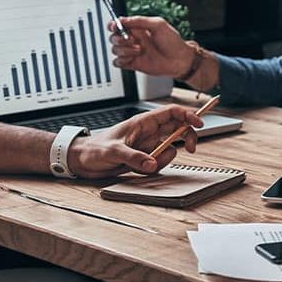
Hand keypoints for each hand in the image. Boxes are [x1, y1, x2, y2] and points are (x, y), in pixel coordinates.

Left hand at [67, 105, 202, 177]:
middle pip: (177, 128)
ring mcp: (147, 145)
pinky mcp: (144, 158)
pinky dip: (154, 168)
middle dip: (187, 137)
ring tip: (147, 164)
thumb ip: (133, 157)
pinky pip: (159, 162)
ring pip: (170, 148)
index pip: (171, 112)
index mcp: (142, 122)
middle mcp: (148, 132)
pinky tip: (139, 169)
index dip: (188, 115)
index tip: (199, 124)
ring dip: (164, 158)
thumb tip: (151, 163)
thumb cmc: (94, 149)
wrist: (82, 161)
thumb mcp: (113, 152)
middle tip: (190, 148)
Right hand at [108, 16, 191, 77]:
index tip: (115, 26)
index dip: (114, 25)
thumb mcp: (158, 25)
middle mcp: (134, 40)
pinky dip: (121, 60)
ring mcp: (132, 52)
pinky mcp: (133, 64)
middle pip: (114, 37)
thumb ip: (140, 21)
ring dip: (124, 50)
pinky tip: (132, 58)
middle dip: (119, 38)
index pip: (119, 24)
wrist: (179, 61)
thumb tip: (123, 19)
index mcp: (139, 28)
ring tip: (139, 50)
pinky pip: (118, 62)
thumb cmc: (173, 42)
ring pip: (115, 49)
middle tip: (131, 40)